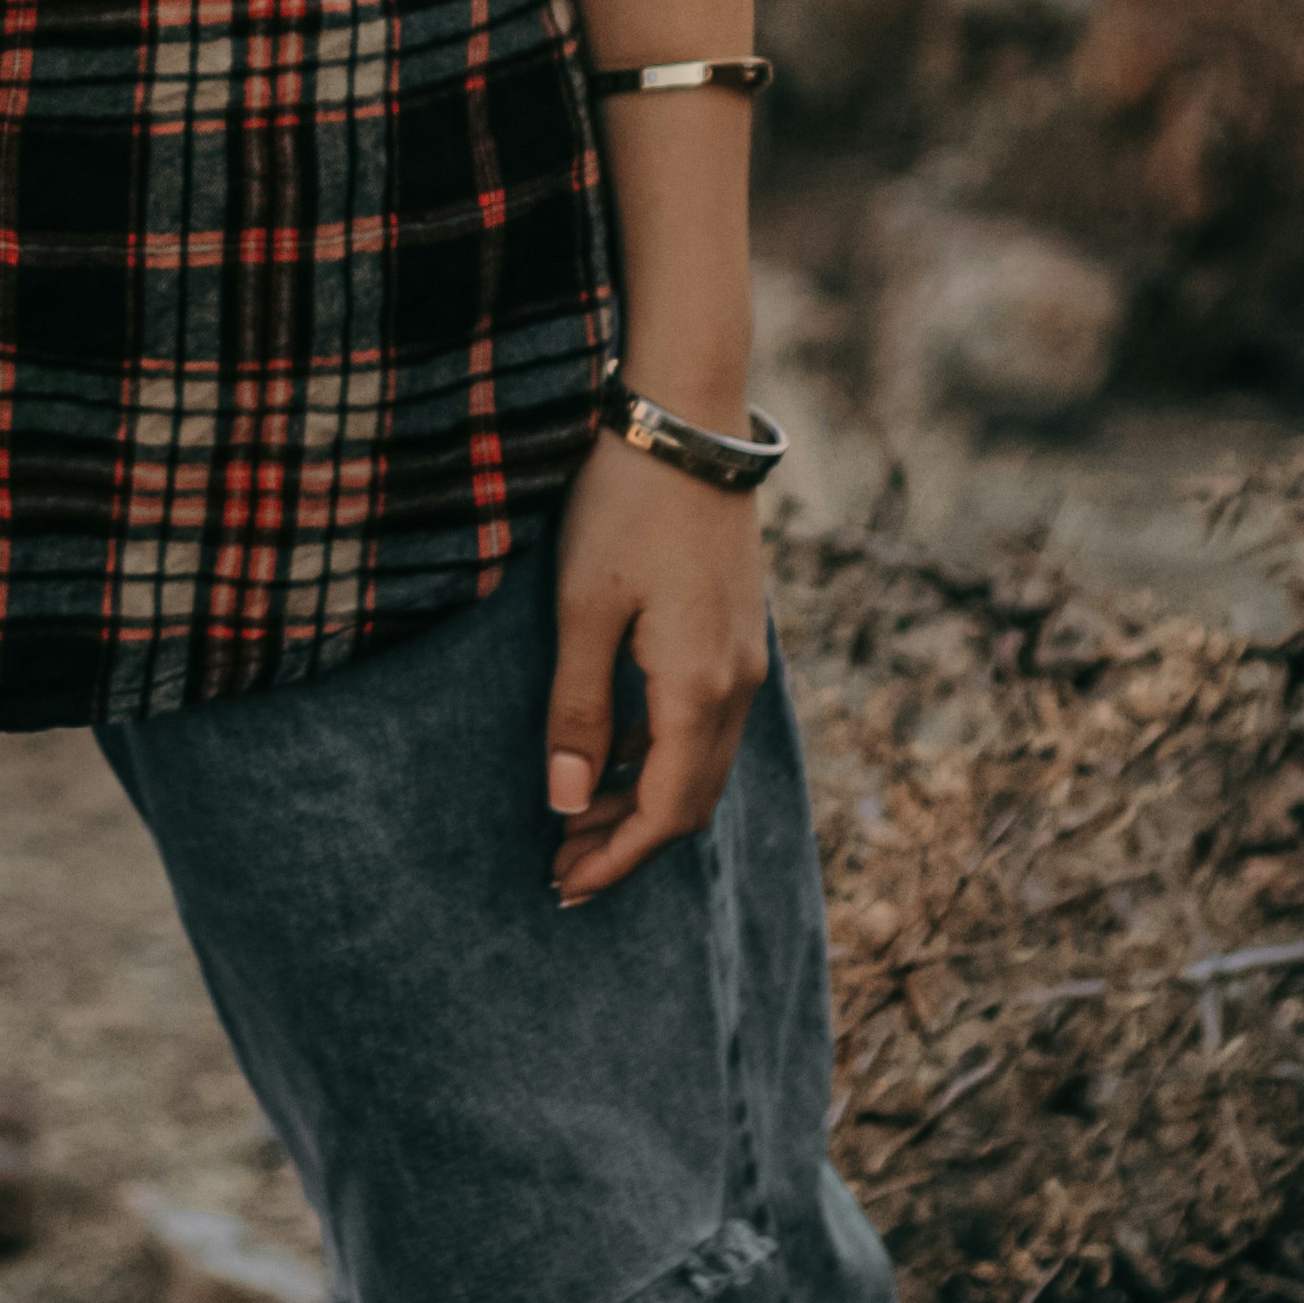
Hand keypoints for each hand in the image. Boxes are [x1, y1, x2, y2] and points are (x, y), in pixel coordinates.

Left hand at [544, 421, 770, 907]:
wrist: (686, 415)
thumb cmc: (624, 503)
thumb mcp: (583, 607)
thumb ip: (579, 708)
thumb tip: (568, 802)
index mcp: (702, 686)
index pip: (668, 810)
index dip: (618, 857)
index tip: (565, 887)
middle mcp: (737, 682)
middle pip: (692, 797)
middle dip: (628, 840)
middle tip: (561, 866)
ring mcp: (742, 654)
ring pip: (700, 760)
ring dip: (643, 798)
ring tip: (577, 820)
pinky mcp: (732, 628)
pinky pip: (703, 720)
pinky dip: (659, 754)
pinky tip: (612, 753)